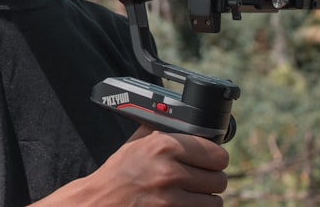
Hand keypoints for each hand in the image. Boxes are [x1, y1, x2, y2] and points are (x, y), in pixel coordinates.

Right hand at [34, 125, 228, 205]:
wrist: (100, 202)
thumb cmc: (118, 173)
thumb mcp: (136, 143)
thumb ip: (160, 131)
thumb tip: (182, 120)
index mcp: (164, 146)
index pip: (217, 153)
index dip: (214, 157)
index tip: (210, 159)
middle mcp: (169, 171)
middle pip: (219, 178)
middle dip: (211, 178)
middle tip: (199, 177)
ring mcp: (171, 198)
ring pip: (214, 200)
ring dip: (206, 197)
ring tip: (191, 192)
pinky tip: (185, 202)